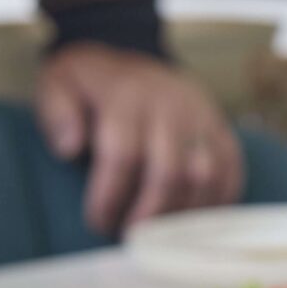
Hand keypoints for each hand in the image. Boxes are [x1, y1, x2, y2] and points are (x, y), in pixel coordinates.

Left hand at [36, 43, 244, 235]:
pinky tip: (189, 220)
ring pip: (204, 177)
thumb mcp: (58, 82)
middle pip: (169, 172)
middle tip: (128, 236)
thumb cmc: (91, 83)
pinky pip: (231, 171)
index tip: (97, 221)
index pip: (123, 155)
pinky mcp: (221, 129)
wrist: (134, 52)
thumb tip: (70, 148)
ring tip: (157, 235)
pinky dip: (215, 203)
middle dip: (147, 216)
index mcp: (127, 96)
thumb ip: (56, 112)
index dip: (109, 197)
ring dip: (181, 216)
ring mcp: (202, 117)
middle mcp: (171, 105)